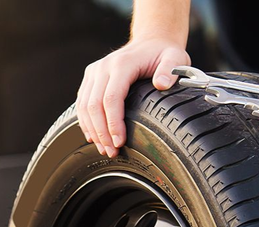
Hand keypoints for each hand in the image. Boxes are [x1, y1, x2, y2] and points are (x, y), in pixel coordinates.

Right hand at [77, 38, 189, 156]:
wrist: (151, 42)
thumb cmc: (164, 54)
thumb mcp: (175, 58)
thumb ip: (170, 70)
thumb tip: (161, 84)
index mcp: (122, 64)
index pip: (111, 98)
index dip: (113, 123)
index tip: (120, 143)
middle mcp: (103, 67)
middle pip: (94, 105)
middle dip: (102, 133)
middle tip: (112, 152)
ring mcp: (95, 72)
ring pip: (84, 106)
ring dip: (93, 131)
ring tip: (105, 149)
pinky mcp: (91, 78)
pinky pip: (82, 103)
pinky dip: (86, 122)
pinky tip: (93, 138)